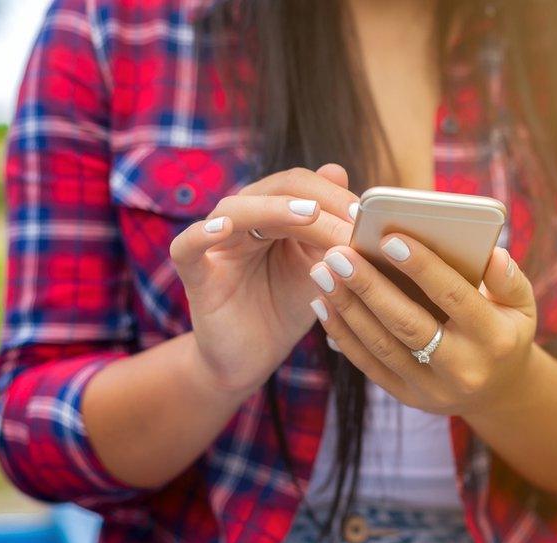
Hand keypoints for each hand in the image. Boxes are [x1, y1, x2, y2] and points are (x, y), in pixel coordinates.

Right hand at [170, 164, 358, 396]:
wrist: (251, 357)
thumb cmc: (286, 306)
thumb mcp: (319, 267)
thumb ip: (329, 227)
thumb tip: (340, 171)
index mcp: (274, 213)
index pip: (303, 186)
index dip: (336, 195)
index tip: (368, 217)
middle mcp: (243, 219)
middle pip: (275, 189)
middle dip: (318, 200)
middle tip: (352, 216)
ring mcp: (216, 243)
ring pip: (236, 209)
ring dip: (274, 209)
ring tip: (308, 214)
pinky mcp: (196, 274)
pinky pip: (187, 246)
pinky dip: (201, 234)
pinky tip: (222, 228)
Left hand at [308, 234, 537, 415]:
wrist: (498, 392)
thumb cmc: (505, 331)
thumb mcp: (522, 306)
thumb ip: (508, 279)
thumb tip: (491, 254)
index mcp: (494, 339)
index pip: (454, 297)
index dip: (423, 268)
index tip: (390, 238)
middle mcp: (463, 368)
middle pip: (408, 324)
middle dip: (369, 287)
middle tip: (339, 254)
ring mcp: (432, 388)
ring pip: (381, 345)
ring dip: (347, 308)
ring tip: (322, 272)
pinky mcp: (408, 397)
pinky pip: (369, 364)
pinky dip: (343, 334)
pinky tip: (323, 303)